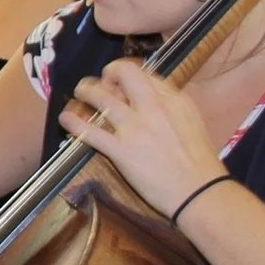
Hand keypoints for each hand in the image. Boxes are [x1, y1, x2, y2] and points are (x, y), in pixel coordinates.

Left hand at [57, 58, 228, 218]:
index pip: (144, 74)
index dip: (128, 74)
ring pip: (101, 97)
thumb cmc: (199, 162)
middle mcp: (153, 107)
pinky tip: (65, 119)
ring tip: (80, 92)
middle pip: (123, 74)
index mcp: (173, 100)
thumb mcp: (191, 122)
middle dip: (108, 73)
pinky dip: (73, 123)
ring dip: (85, 90)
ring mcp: (135, 127)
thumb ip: (170, 108)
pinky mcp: (121, 150)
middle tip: (102, 82)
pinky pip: (90, 131)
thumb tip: (152, 100)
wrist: (200, 192)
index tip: (121, 82)